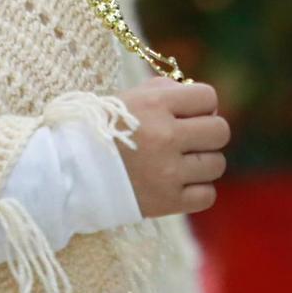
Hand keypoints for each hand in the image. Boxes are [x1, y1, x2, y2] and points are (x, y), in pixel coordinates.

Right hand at [116, 79, 228, 218]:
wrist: (71, 171)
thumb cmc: (104, 130)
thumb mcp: (130, 98)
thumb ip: (167, 91)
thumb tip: (205, 102)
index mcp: (155, 104)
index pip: (208, 97)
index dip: (201, 106)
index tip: (187, 114)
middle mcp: (165, 135)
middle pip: (220, 131)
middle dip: (207, 134)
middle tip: (188, 140)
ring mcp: (168, 171)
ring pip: (216, 164)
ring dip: (202, 163)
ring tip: (179, 163)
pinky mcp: (168, 202)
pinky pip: (207, 195)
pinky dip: (197, 190)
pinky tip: (178, 183)